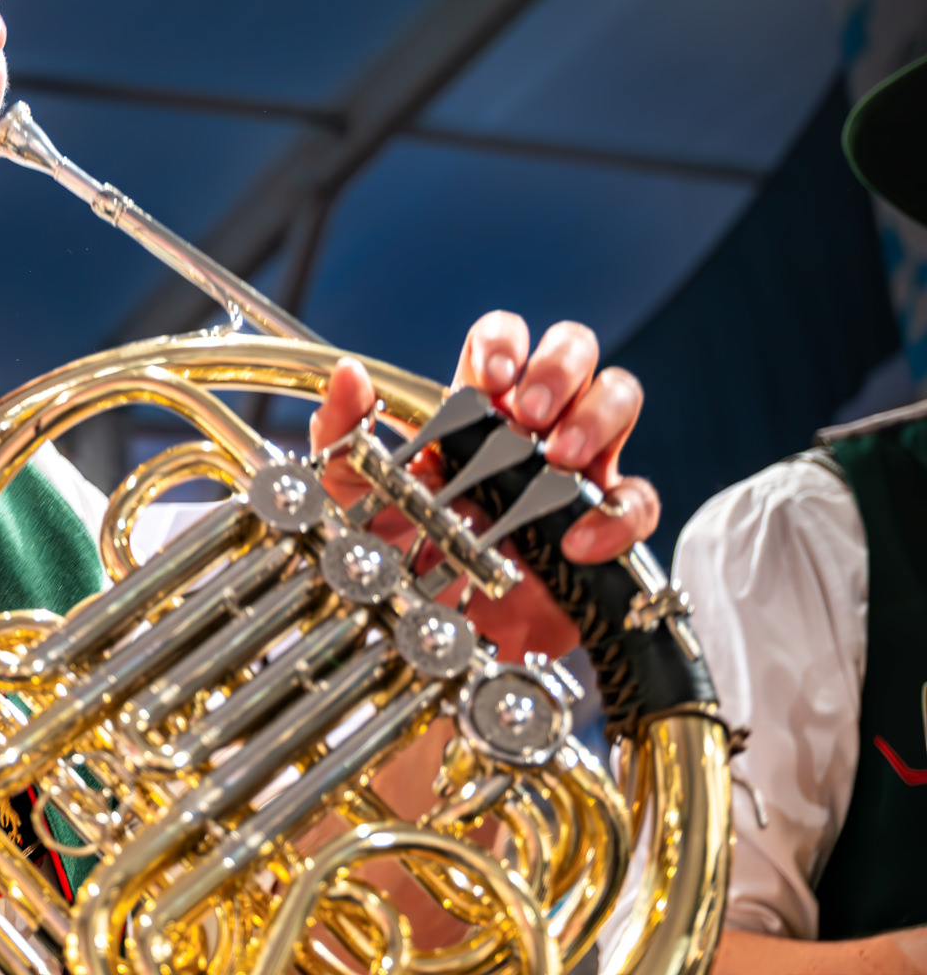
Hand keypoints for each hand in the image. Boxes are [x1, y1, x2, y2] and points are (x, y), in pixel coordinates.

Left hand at [307, 312, 658, 660]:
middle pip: (575, 351)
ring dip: (595, 417)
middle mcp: (531, 430)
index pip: (503, 341)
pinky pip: (638, 503)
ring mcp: (573, 474)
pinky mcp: (603, 531)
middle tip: (527, 412)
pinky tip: (577, 539)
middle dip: (559, 366)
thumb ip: (341, 431)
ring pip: (619, 400)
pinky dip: (618, 515)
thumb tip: (348, 375)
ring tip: (557, 457)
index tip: (490, 375)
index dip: (505, 341)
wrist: (429, 637)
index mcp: (474, 410)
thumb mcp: (351, 490)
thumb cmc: (396, 554)